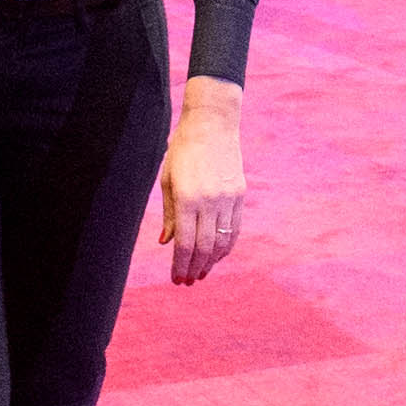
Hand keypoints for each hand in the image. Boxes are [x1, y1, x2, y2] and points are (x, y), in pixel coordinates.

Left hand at [157, 77, 247, 283]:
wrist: (212, 124)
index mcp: (187, 198)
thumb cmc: (182, 150)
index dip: (180, 265)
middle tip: (188, 281)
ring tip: (202, 272)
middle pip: (204, 247)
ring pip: (222, 241)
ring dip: (212, 261)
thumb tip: (166, 243)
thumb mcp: (168, 179)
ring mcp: (227, 198)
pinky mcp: (239, 194)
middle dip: (195, 268)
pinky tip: (218, 255)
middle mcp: (209, 201)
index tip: (177, 279)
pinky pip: (235, 228)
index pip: (184, 243)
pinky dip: (227, 245)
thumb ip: (168, 214)